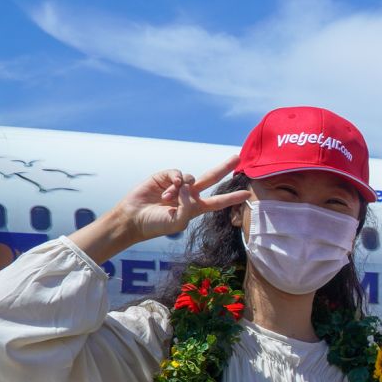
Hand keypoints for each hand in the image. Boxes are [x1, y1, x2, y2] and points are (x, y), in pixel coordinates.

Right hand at [113, 155, 247, 242]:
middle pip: (212, 178)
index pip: (218, 202)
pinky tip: (167, 187)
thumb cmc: (156, 224)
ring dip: (180, 189)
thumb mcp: (178, 222)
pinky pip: (178, 173)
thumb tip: (187, 185)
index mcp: (196, 208)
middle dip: (224, 168)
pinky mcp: (165, 177)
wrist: (134, 218)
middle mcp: (189, 195)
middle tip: (237, 157)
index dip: (232, 197)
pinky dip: (175, 179)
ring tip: (166, 200)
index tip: (247, 193)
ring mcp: (177, 185)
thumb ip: (188, 207)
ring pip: (191, 177)